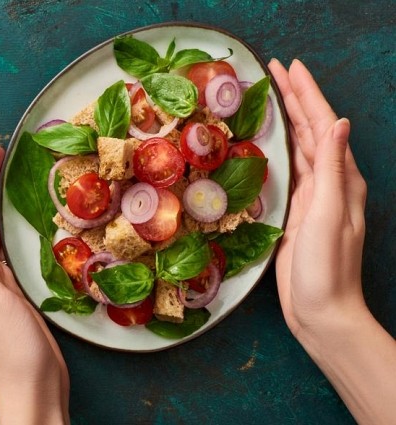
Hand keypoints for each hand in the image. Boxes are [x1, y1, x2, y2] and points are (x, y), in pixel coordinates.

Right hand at [270, 58, 367, 334]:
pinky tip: (271, 143)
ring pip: (300, 147)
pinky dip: (281, 149)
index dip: (306, 94)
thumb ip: (332, 170)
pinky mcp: (298, 212)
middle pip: (311, 130)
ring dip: (288, 119)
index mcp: (341, 180)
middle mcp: (330, 183)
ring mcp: (314, 198)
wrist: (323, 312)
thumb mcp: (329, 215)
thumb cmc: (327, 269)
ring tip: (272, 96)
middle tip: (275, 71)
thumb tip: (338, 123)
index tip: (288, 67)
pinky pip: (290, 170)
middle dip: (295, 98)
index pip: (322, 125)